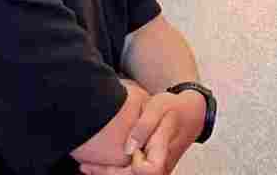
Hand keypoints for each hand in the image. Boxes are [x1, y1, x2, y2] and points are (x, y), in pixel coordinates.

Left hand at [79, 90, 204, 174]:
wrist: (190, 113)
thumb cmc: (173, 108)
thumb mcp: (158, 107)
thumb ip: (144, 126)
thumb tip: (128, 148)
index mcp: (164, 152)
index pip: (147, 171)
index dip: (134, 164)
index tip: (129, 149)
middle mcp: (162, 166)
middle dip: (108, 173)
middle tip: (87, 165)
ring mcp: (157, 169)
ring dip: (109, 173)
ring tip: (87, 166)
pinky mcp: (151, 167)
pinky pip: (132, 174)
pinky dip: (115, 170)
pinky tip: (100, 164)